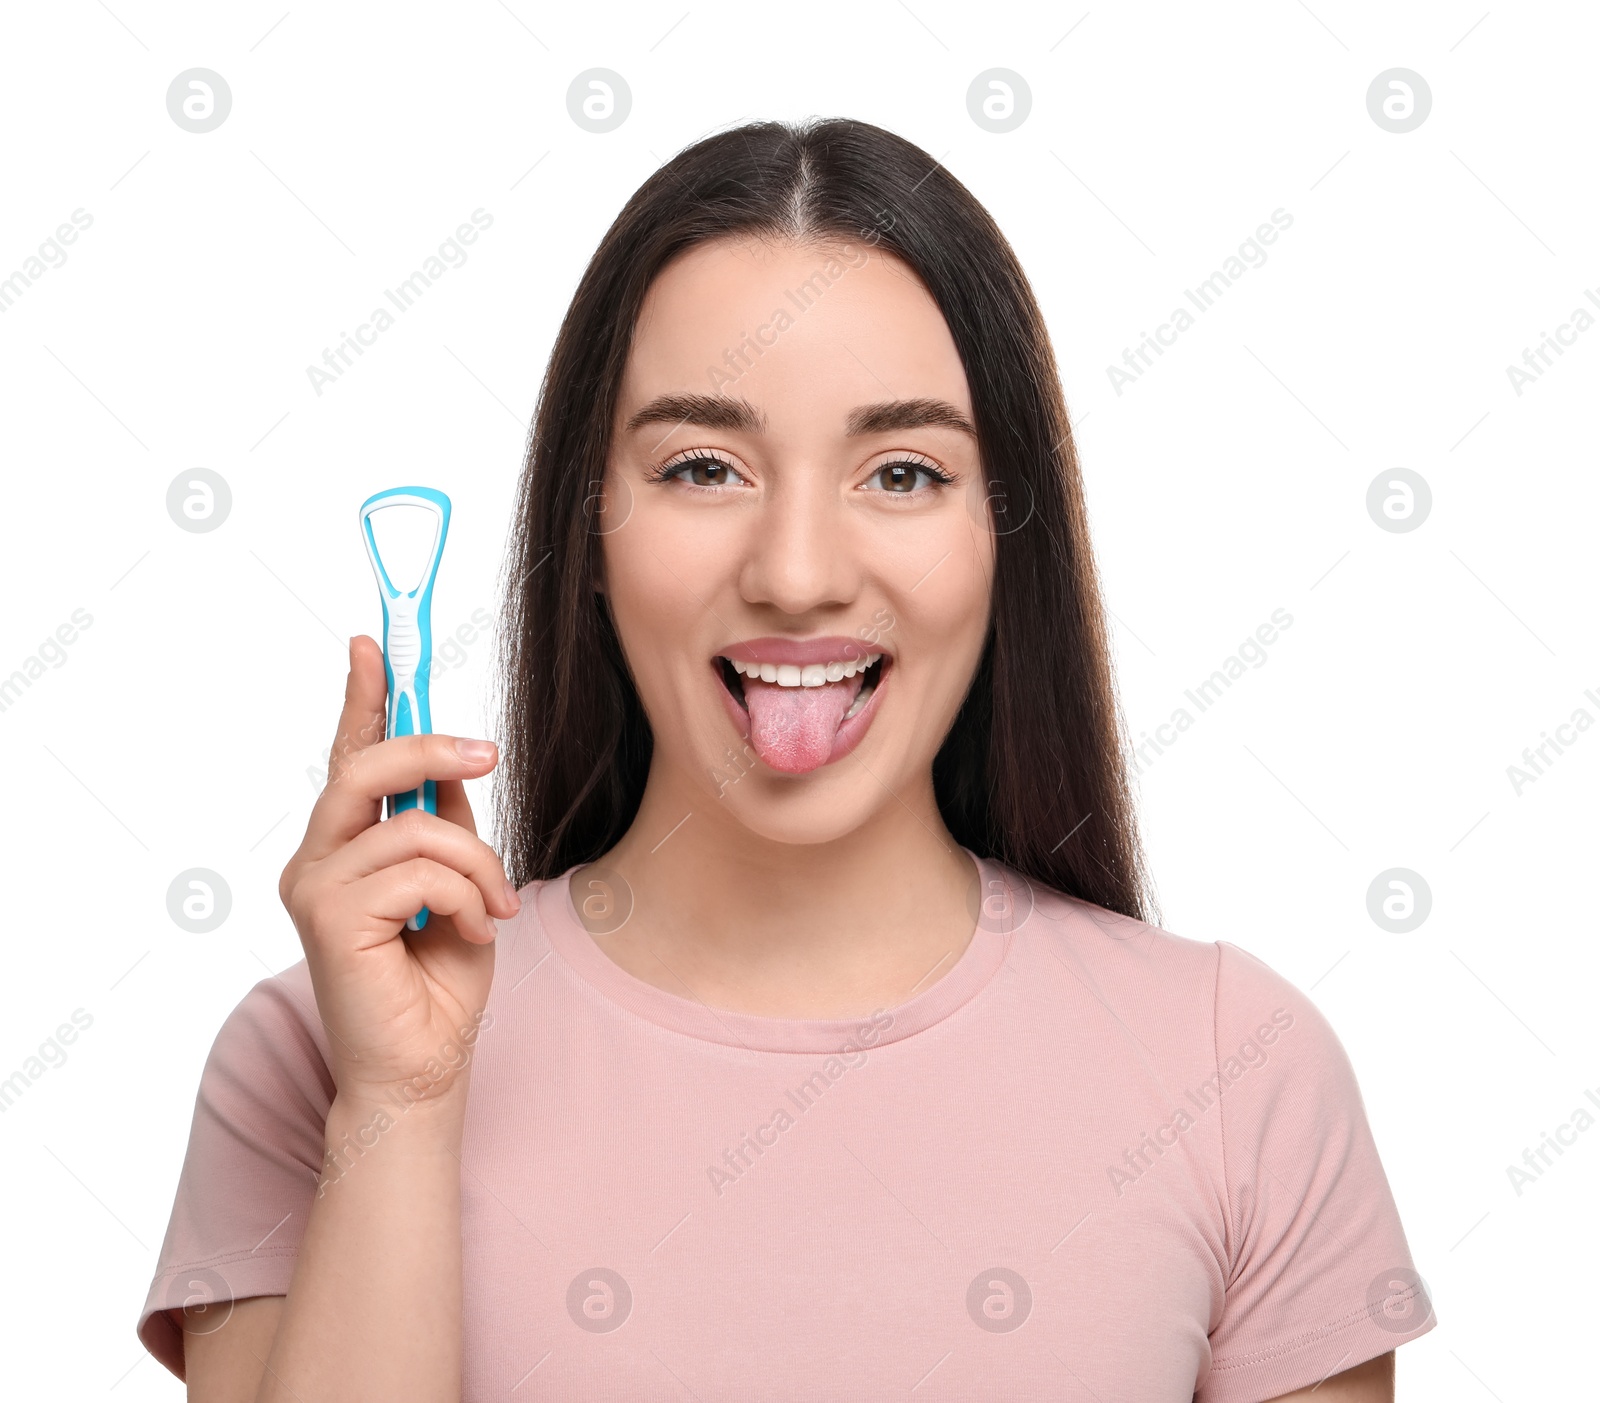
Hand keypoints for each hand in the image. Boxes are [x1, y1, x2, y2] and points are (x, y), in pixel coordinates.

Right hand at [277, 635, 517, 1107]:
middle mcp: (316, 861)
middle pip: (364, 768)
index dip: (362, 698)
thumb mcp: (459, 885)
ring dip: (476, 862)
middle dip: (430, 750)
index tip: (372, 643)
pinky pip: (420, 869)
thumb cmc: (436, 984)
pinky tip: (469, 930)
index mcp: (343, 848)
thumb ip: (446, 827)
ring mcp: (315, 887)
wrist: (423, 1069)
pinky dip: (465, 893)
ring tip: (492, 907)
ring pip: (413, 826)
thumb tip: (454, 769)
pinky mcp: (329, 919)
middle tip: (487, 754)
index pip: (349, 759)